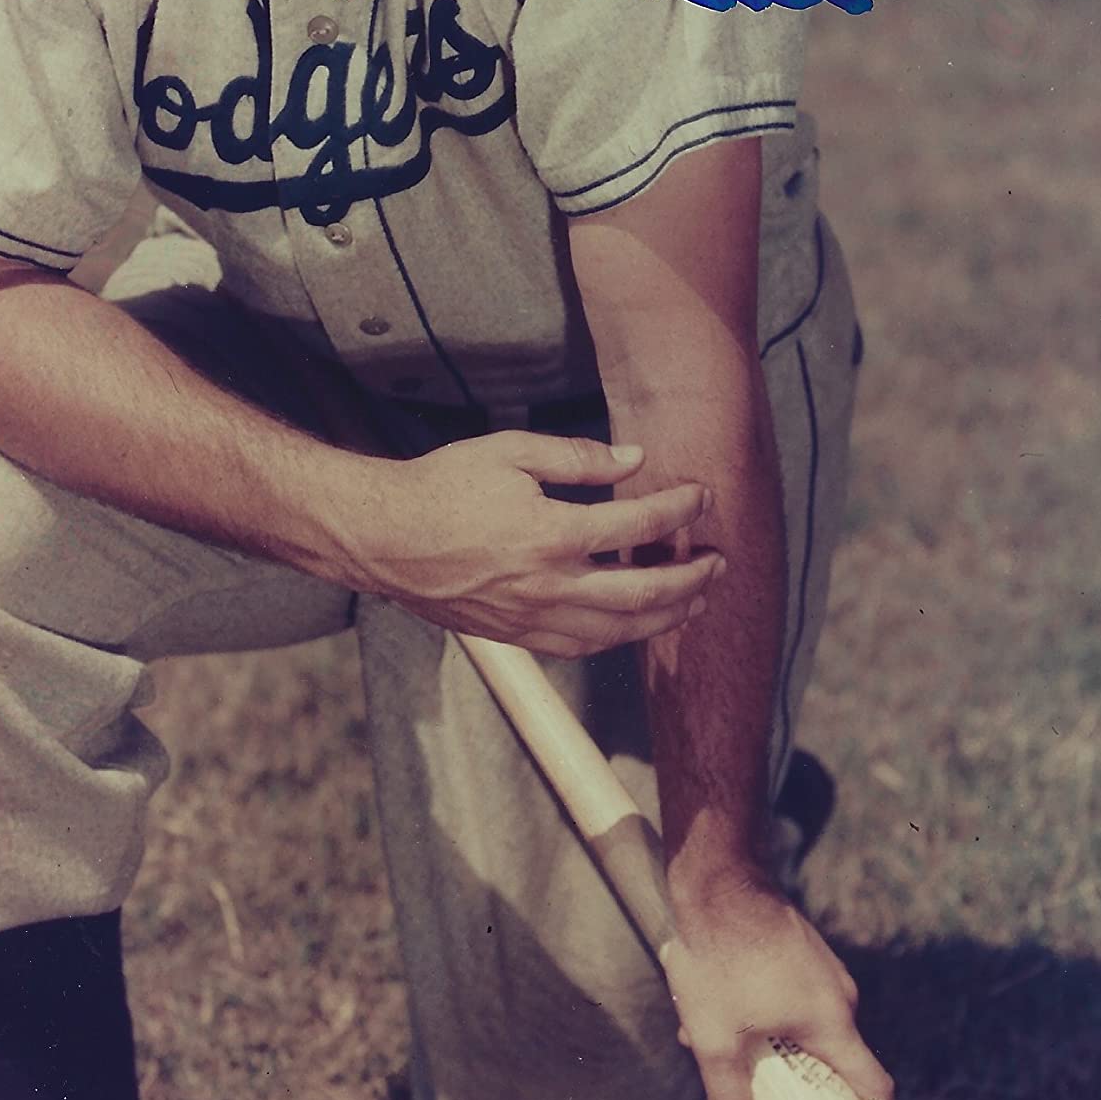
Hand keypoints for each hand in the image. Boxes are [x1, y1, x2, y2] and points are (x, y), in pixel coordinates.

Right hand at [338, 433, 723, 656]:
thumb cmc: (441, 487)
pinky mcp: (514, 636)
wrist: (382, 538)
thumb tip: (633, 460)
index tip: (701, 497)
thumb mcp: (509, 452)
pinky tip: (633, 625)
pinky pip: (580, 647)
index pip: (637, 526)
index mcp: (551, 534)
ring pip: (617, 632)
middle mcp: (547, 585)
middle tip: (718, 564)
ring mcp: (531, 618)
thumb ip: (576, 457)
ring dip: (664, 618)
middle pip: (642, 594)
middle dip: (689, 579)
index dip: (677, 510)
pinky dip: (617, 639)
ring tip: (693, 602)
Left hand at [657, 882, 894, 1099]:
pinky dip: (763, 1013)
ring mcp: (823, 970)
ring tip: (713, 1043)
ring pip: (804, 1025)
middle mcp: (839, 995)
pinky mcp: (802, 951)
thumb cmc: (718, 957)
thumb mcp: (713, 1038)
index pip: (873, 1086)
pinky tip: (715, 1008)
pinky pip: (793, 997)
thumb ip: (729, 1095)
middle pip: (834, 1059)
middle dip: (797, 1084)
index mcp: (832, 1022)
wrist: (716, 880)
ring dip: (767, 1044)